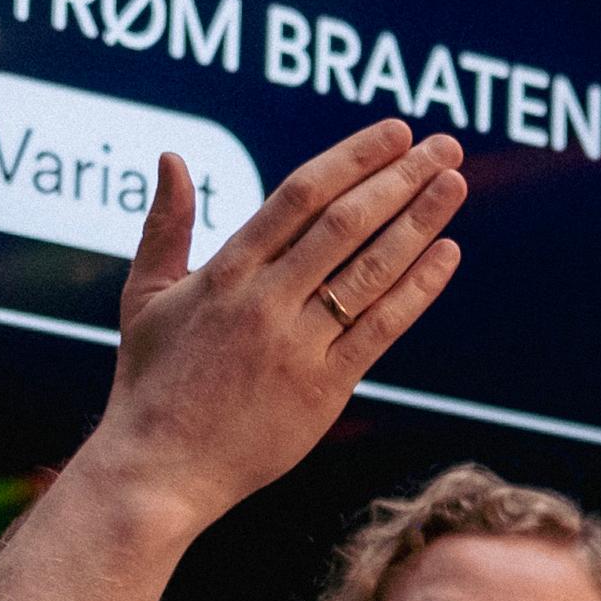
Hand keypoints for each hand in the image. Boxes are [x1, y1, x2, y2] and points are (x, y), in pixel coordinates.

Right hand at [93, 120, 465, 534]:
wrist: (157, 468)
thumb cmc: (151, 382)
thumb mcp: (145, 295)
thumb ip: (165, 225)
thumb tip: (172, 157)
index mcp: (225, 271)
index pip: (301, 195)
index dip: (354, 158)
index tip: (396, 132)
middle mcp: (265, 300)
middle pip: (346, 222)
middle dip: (400, 178)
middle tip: (444, 146)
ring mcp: (296, 344)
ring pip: (370, 269)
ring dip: (419, 222)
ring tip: (454, 184)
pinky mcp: (323, 388)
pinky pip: (380, 328)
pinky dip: (417, 289)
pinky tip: (447, 254)